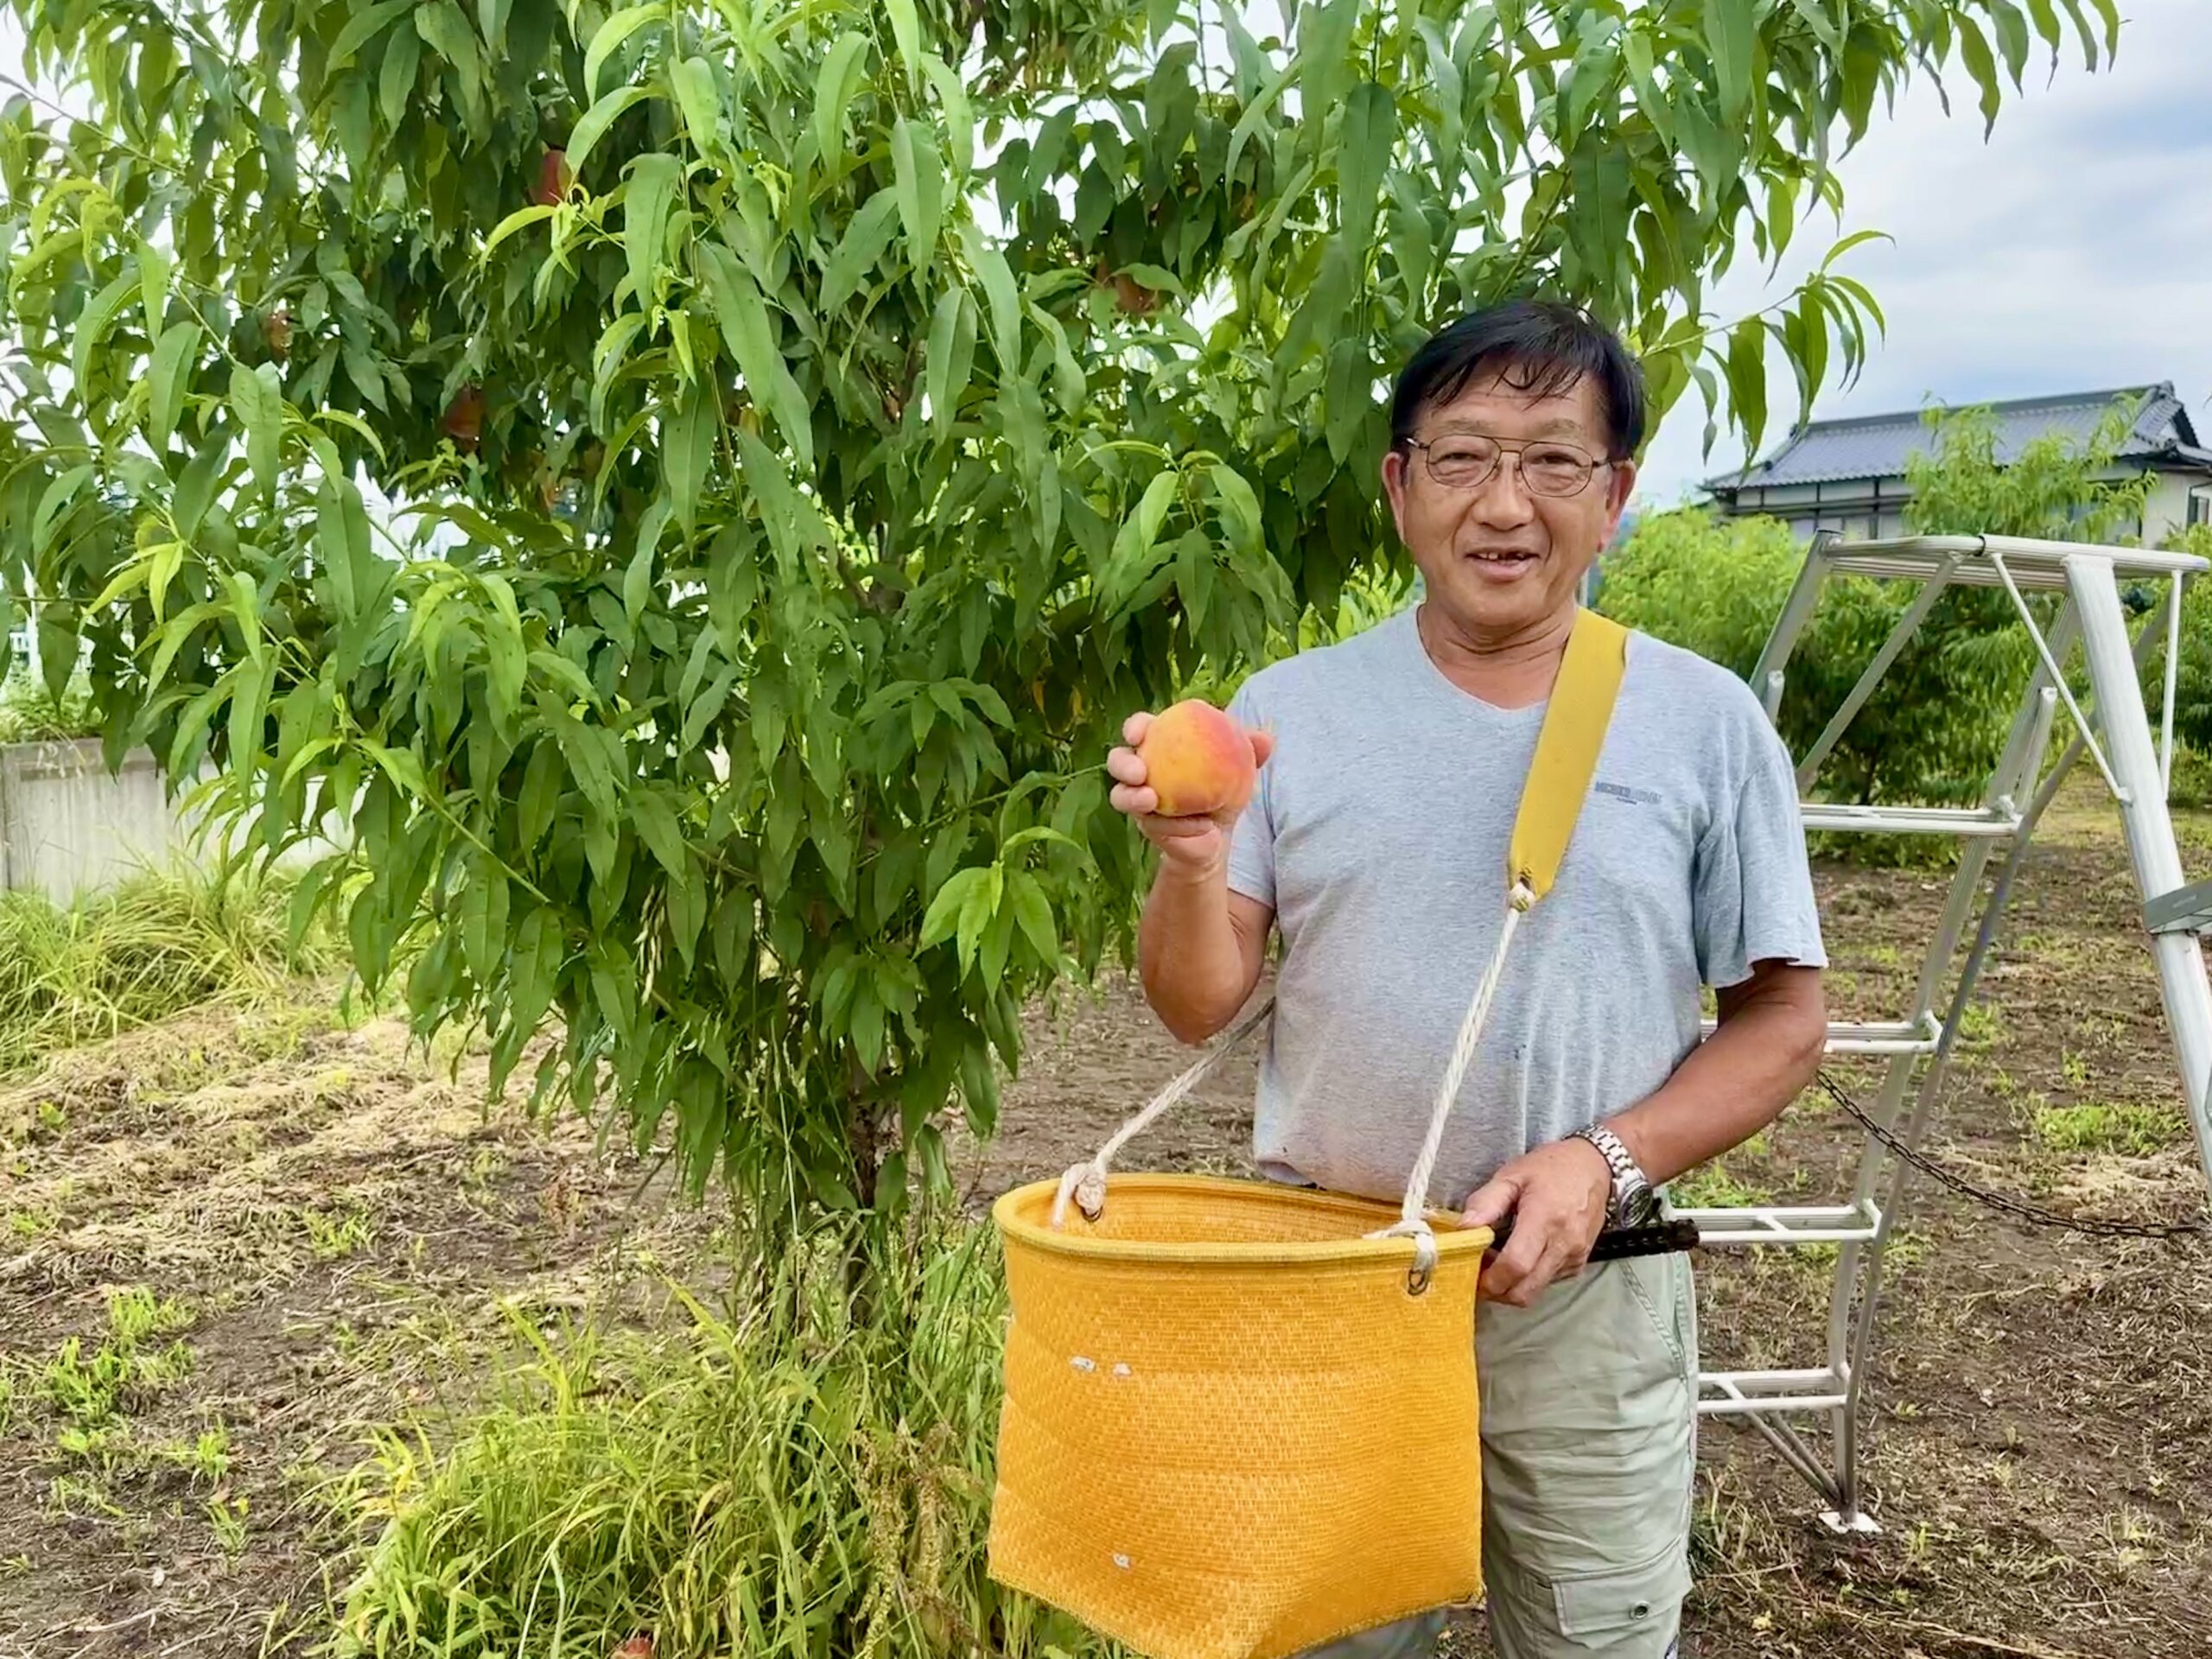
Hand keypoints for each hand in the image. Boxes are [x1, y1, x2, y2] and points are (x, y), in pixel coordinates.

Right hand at [1107, 710, 1273, 872]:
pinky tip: (1201, 825)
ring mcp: (1139, 800)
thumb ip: (1250, 752)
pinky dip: (1178, 825)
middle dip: (1122, 763)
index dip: (1135, 727)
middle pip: (1118, 760)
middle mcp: (1143, 770)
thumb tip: (1265, 738)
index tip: (1140, 732)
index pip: (1140, 728)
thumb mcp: (1239, 769)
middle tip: (1139, 771)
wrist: (1218, 834)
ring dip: (1131, 797)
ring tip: (1150, 800)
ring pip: (1120, 795)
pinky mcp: (1147, 826)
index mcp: (1160, 745)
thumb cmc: (1224, 789)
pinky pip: (1154, 825)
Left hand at [1459, 1137, 1612, 1306]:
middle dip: (1496, 1291)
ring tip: (1497, 1264)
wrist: (1594, 1167)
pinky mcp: (1579, 1263)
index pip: (1516, 1265)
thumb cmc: (1550, 1168)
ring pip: (1535, 1291)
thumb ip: (1486, 1201)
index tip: (1470, 1271)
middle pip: (1524, 1291)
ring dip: (1511, 1287)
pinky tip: (1520, 1258)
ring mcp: (1574, 1256)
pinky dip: (1529, 1279)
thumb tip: (1463, 1228)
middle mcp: (1563, 1243)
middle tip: (1478, 1275)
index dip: (1489, 1278)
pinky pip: (1548, 1283)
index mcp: (1544, 1218)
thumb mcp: (1513, 1175)